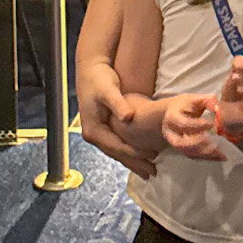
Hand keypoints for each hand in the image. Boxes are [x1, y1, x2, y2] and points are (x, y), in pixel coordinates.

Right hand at [76, 57, 158, 178]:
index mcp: (93, 129)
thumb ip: (119, 104)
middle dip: (134, 163)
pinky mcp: (102, 128)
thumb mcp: (109, 90)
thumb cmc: (100, 79)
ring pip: (116, 151)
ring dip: (132, 160)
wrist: (90, 70)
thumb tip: (128, 117)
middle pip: (116, 154)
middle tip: (152, 173)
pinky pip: (116, 145)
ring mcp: (97, 132)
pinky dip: (128, 152)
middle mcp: (93, 134)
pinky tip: (138, 156)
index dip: (134, 153)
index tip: (151, 157)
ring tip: (148, 170)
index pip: (116, 147)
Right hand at [161, 93, 231, 161]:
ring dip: (203, 154)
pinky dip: (206, 157)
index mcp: (172, 117)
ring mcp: (175, 143)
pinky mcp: (182, 149)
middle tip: (215, 144)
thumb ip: (208, 101)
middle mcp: (170, 132)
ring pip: (187, 152)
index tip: (211, 124)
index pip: (183, 124)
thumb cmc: (186, 104)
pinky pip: (193, 156)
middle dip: (199, 144)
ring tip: (220, 153)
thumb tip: (218, 109)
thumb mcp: (195, 98)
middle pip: (181, 143)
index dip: (196, 125)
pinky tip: (219, 156)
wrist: (174, 112)